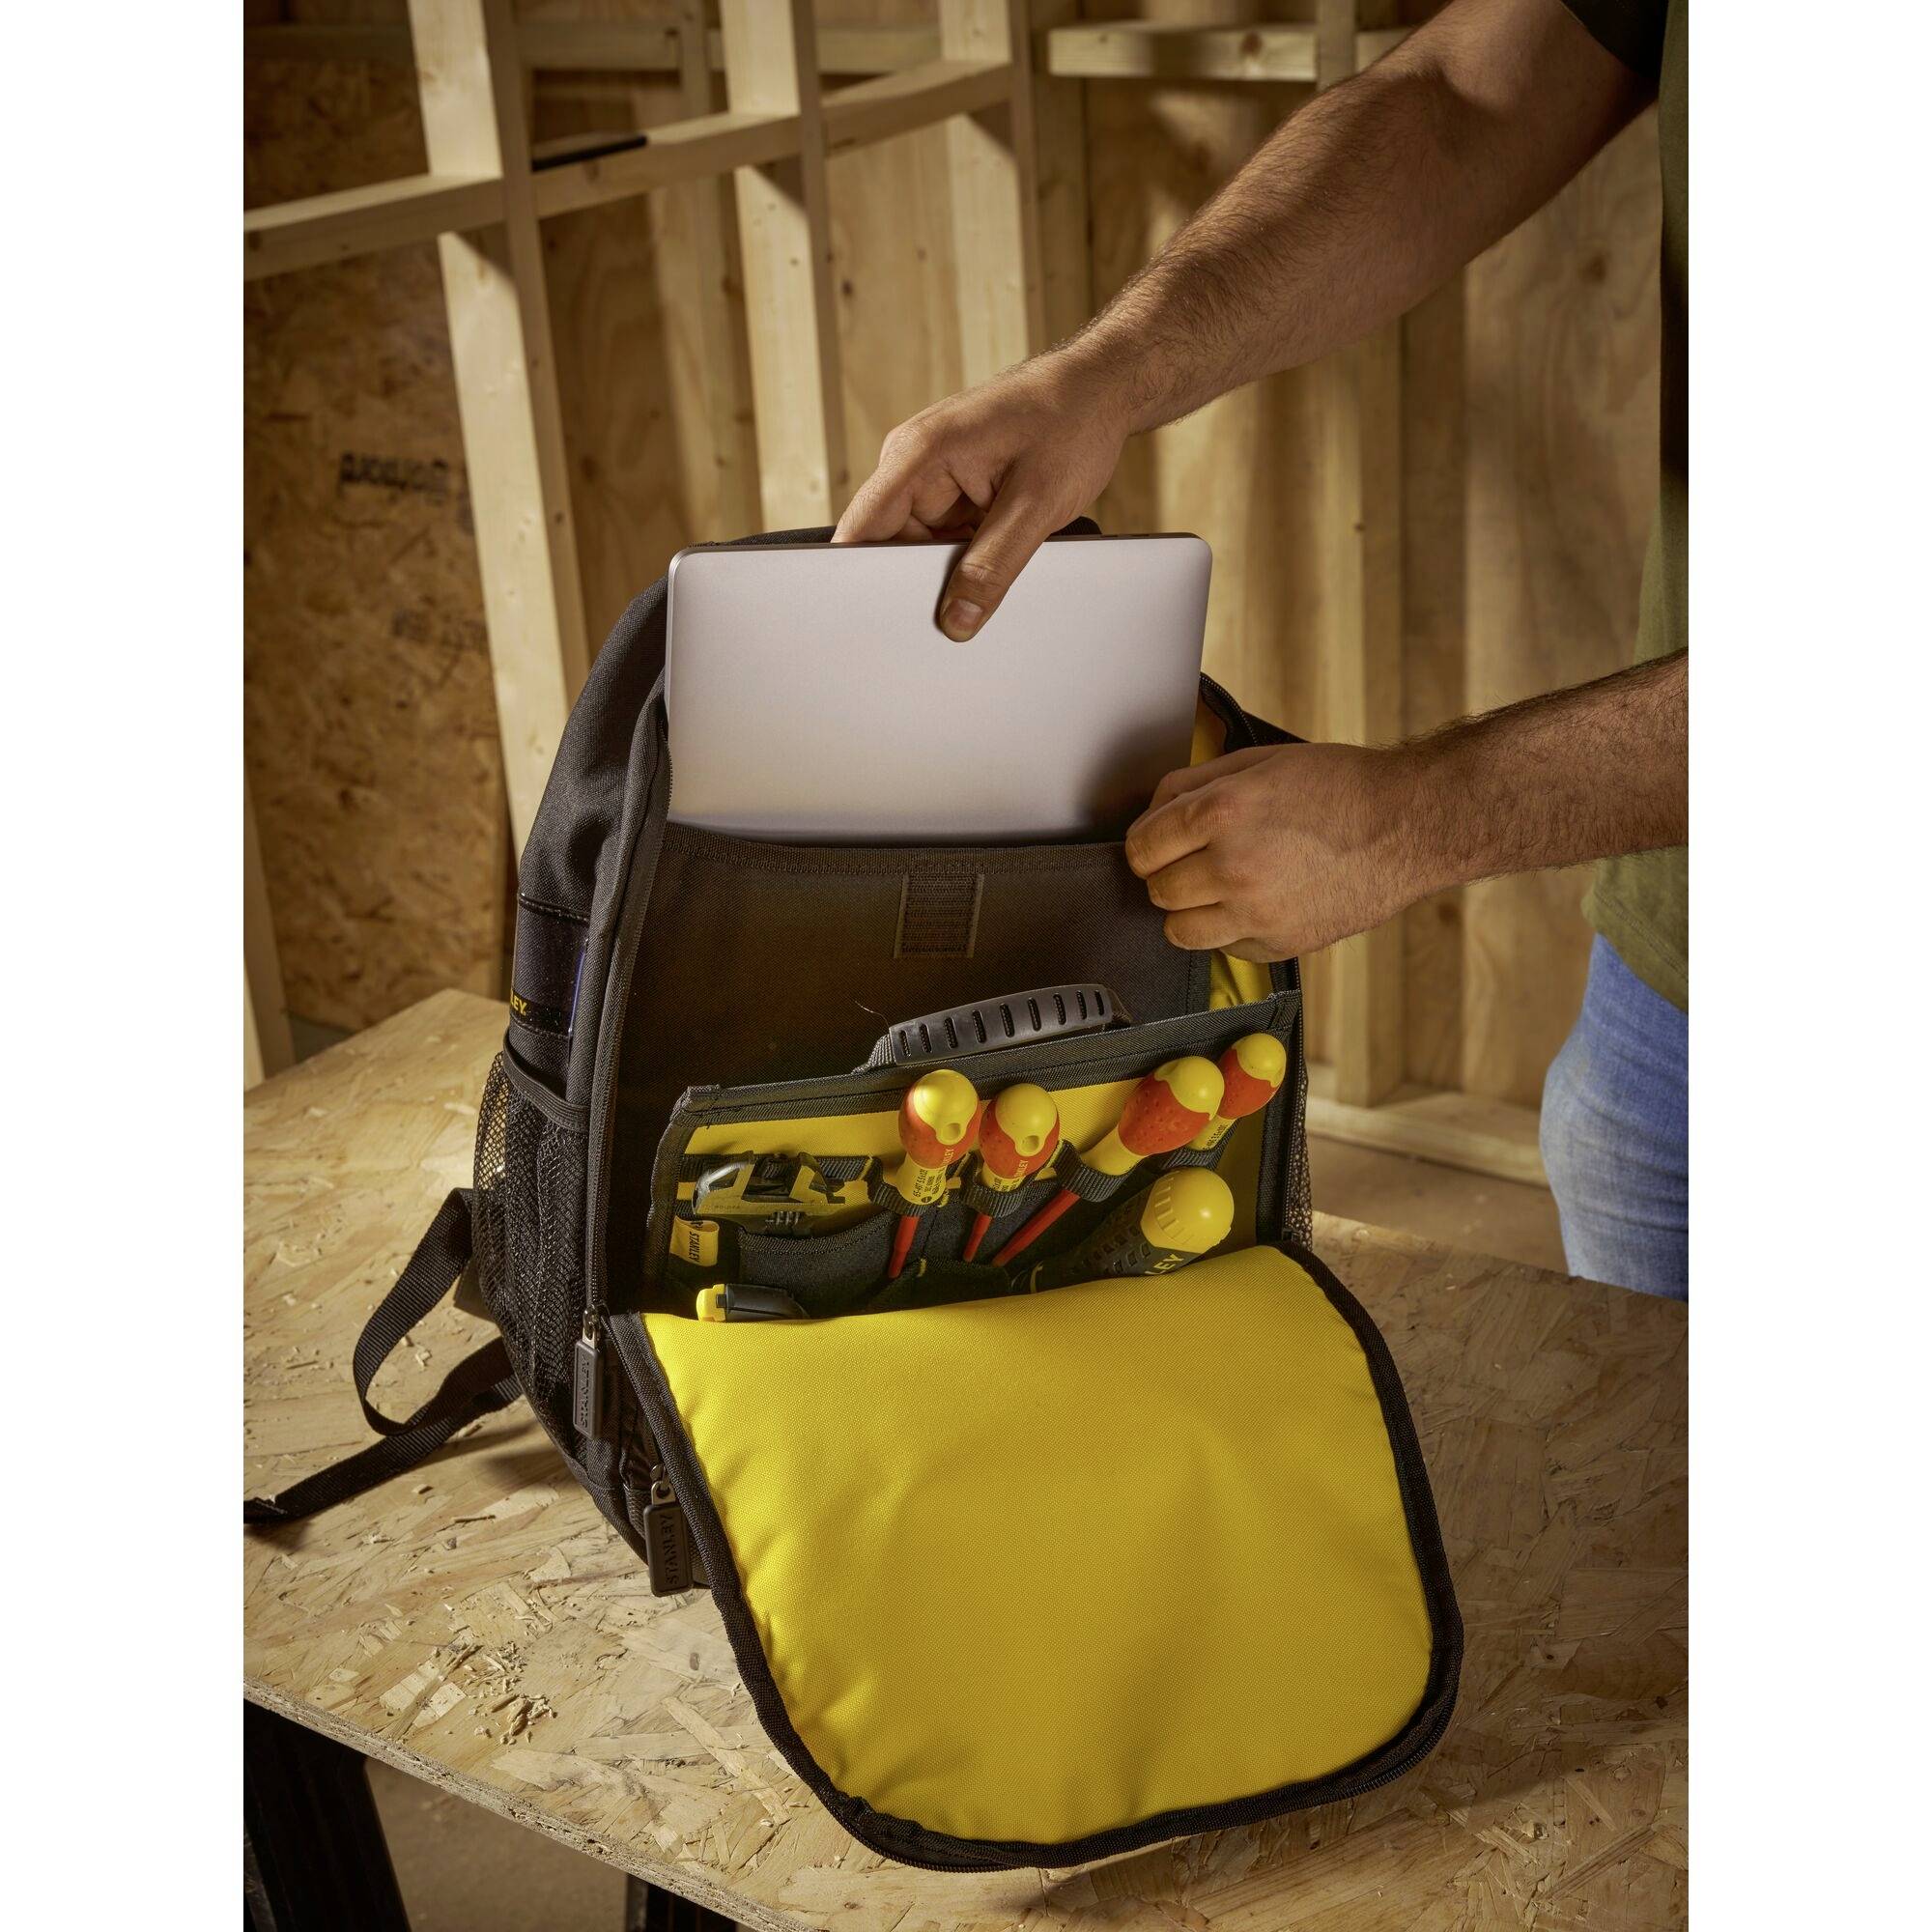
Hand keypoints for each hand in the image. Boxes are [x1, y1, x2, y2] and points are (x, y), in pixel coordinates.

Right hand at [833, 350, 1130, 639]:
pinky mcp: (955, 491)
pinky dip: (967, 559)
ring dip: (948, 571)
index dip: (856, 579)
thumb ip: (994, 566)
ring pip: (921, 550)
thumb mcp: (1036, 504)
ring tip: (990, 570)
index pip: (861, 528)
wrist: (1100, 391)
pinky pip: (946, 541)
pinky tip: (996, 557)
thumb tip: (957, 619)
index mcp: (918, 453)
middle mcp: (915, 464)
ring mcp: (933, 478)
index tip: (870, 623)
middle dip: (914, 583)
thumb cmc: (1072, 421)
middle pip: (888, 546)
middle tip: (956, 613)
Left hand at [1125, 742, 1439, 961]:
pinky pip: (1225, 949)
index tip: (1158, 845)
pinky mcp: (1280, 944)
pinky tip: (1257, 902)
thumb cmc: (1339, 787)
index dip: (1146, 844)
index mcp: (1220, 813)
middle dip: (1169, 874)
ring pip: (1180, 931)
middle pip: (1157, 891)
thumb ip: (1194, 786)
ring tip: (1217, 888)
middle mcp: (1232, 867)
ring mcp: (1256, 912)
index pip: (1140, 849)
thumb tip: (1153, 813)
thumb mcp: (1259, 762)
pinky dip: (1230, 930)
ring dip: (1190, 910)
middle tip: (1196, 861)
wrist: (1408, 825)